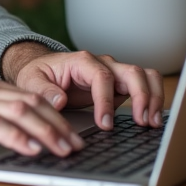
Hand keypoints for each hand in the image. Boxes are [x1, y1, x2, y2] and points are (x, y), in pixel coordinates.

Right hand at [0, 73, 85, 160]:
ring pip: (18, 110)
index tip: (70, 133)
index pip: (24, 96)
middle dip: (58, 124)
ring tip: (64, 150)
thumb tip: (4, 137)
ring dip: (47, 131)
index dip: (52, 114)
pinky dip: (18, 136)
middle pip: (29, 101)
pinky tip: (32, 148)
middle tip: (77, 145)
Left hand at [1, 42, 164, 130]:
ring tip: (153, 122)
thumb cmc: (38, 75)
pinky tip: (151, 120)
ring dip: (153, 97)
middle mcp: (103, 64)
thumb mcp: (31, 81)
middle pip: (132, 72)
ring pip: (144, 76)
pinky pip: (144, 86)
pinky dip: (153, 100)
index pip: (102, 77)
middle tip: (142, 122)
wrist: (43, 73)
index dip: (106, 100)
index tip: (105, 124)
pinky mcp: (120, 85)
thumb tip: (60, 100)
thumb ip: (43, 90)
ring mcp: (114, 73)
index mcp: (82, 61)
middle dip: (141, 96)